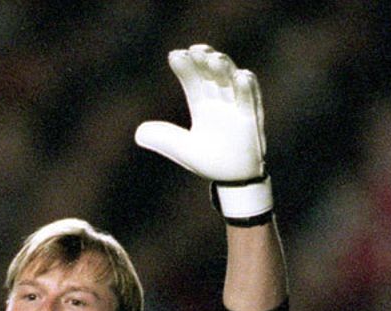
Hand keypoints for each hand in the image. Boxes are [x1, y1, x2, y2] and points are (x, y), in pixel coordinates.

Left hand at [135, 45, 272, 222]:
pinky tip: (242, 76)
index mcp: (203, 105)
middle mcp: (220, 101)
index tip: (175, 55)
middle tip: (195, 49)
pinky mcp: (251, 119)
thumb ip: (163, 138)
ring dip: (224, 69)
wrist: (233, 180)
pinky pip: (250, 101)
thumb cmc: (209, 160)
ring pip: (231, 81)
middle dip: (204, 61)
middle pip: (212, 75)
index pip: (193, 80)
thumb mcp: (182, 149)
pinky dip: (247, 88)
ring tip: (214, 58)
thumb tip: (139, 133)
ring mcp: (236, 108)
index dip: (185, 68)